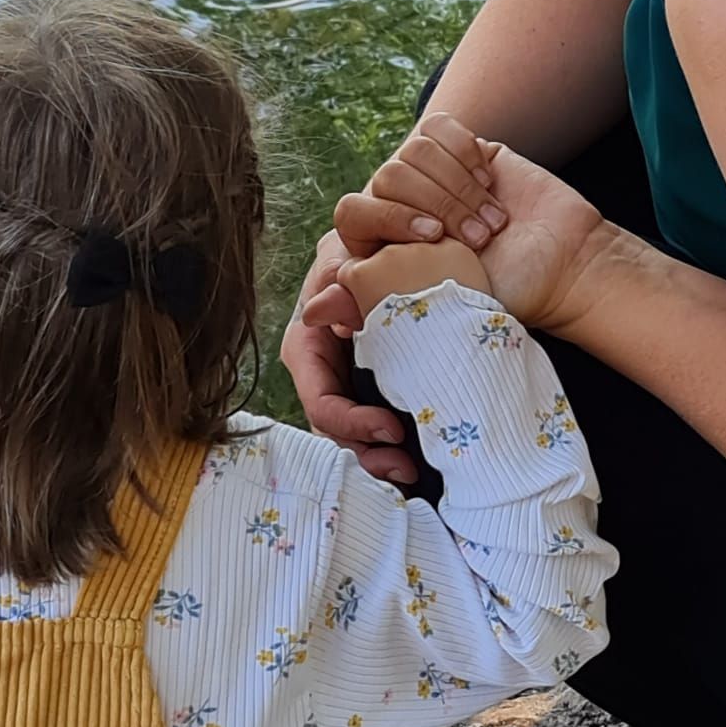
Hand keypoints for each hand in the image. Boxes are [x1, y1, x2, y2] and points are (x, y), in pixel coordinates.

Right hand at [280, 232, 419, 484]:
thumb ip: (336, 276)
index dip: (352, 422)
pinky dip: (392, 450)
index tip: (391, 429)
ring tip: (413, 474)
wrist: (390, 253)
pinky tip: (419, 466)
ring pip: (353, 441)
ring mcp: (347, 389)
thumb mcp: (344, 257)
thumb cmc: (360, 252)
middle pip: (335, 433)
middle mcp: (322, 376)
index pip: (321, 402)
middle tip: (407, 470)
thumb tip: (327, 312)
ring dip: (380, 463)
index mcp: (306, 350)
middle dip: (367, 457)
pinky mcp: (372, 393)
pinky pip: (374, 432)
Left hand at [316, 118, 610, 336]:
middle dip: (436, 206)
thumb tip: (313, 313)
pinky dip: (462, 153)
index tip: (434, 239)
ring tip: (491, 220)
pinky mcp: (462, 150)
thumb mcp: (434, 306)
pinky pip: (437, 128)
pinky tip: (488, 180)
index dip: (388, 218)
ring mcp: (433, 177)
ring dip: (456, 187)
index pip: (352, 212)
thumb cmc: (504, 295)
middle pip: (387, 176)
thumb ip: (372, 304)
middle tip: (478, 239)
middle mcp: (404, 207)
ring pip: (412, 151)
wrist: (566, 266)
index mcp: (386, 245)